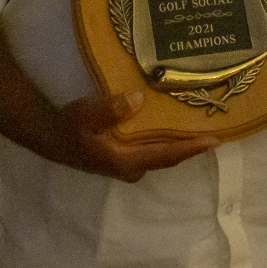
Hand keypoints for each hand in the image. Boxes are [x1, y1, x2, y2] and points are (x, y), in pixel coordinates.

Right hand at [46, 92, 217, 181]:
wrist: (51, 138)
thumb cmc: (70, 126)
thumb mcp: (87, 114)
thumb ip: (112, 109)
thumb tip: (139, 99)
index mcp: (125, 161)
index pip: (165, 155)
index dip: (190, 148)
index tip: (214, 141)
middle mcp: (131, 168)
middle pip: (169, 159)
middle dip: (191, 148)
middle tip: (215, 135)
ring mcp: (127, 166)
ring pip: (161, 157)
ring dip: (180, 146)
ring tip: (200, 131)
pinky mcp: (123, 159)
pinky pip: (153, 152)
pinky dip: (166, 143)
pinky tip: (173, 129)